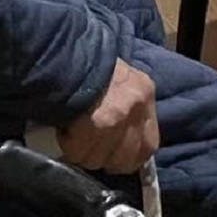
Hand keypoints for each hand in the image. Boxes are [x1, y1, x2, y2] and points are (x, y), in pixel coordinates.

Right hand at [56, 59, 159, 175]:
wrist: (68, 55)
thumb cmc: (92, 64)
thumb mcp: (122, 78)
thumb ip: (129, 105)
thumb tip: (125, 137)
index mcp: (144, 93)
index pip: (149, 144)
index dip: (131, 156)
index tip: (117, 158)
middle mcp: (135, 108)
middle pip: (126, 159)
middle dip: (108, 161)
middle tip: (92, 150)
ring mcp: (117, 119)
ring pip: (100, 159)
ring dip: (85, 154)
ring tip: (76, 136)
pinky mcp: (95, 126)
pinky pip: (80, 154)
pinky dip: (70, 148)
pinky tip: (67, 131)